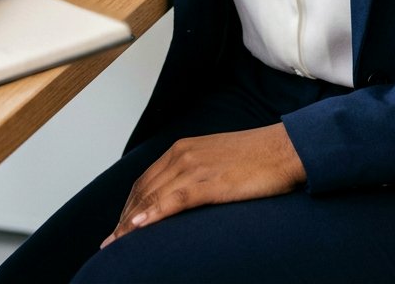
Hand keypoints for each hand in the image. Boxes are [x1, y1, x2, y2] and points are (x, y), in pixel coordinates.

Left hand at [100, 123, 305, 247]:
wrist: (284, 149)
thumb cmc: (257, 158)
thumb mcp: (217, 161)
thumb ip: (196, 172)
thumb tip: (183, 195)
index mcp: (185, 148)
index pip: (146, 180)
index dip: (129, 205)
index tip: (118, 228)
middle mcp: (184, 154)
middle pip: (143, 190)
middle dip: (123, 218)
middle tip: (109, 244)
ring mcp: (196, 167)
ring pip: (153, 197)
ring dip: (130, 223)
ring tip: (115, 245)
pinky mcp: (210, 182)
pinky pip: (174, 200)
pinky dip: (153, 214)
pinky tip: (138, 228)